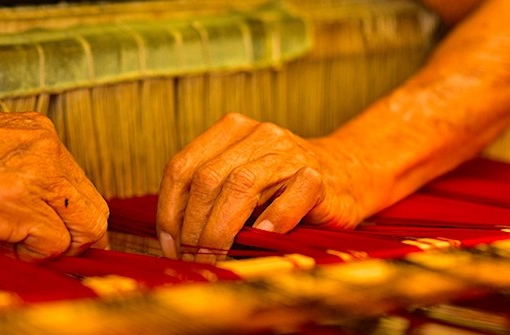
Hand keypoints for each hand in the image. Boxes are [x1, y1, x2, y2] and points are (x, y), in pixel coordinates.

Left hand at [156, 113, 380, 262]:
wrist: (346, 176)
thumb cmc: (282, 189)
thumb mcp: (239, 184)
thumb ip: (208, 198)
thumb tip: (173, 242)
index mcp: (230, 131)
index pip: (182, 167)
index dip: (169, 210)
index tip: (170, 244)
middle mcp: (258, 134)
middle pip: (207, 179)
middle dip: (193, 226)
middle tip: (192, 259)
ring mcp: (289, 152)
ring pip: (241, 184)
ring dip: (221, 228)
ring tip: (215, 256)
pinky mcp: (317, 176)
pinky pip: (290, 195)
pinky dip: (273, 219)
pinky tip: (261, 236)